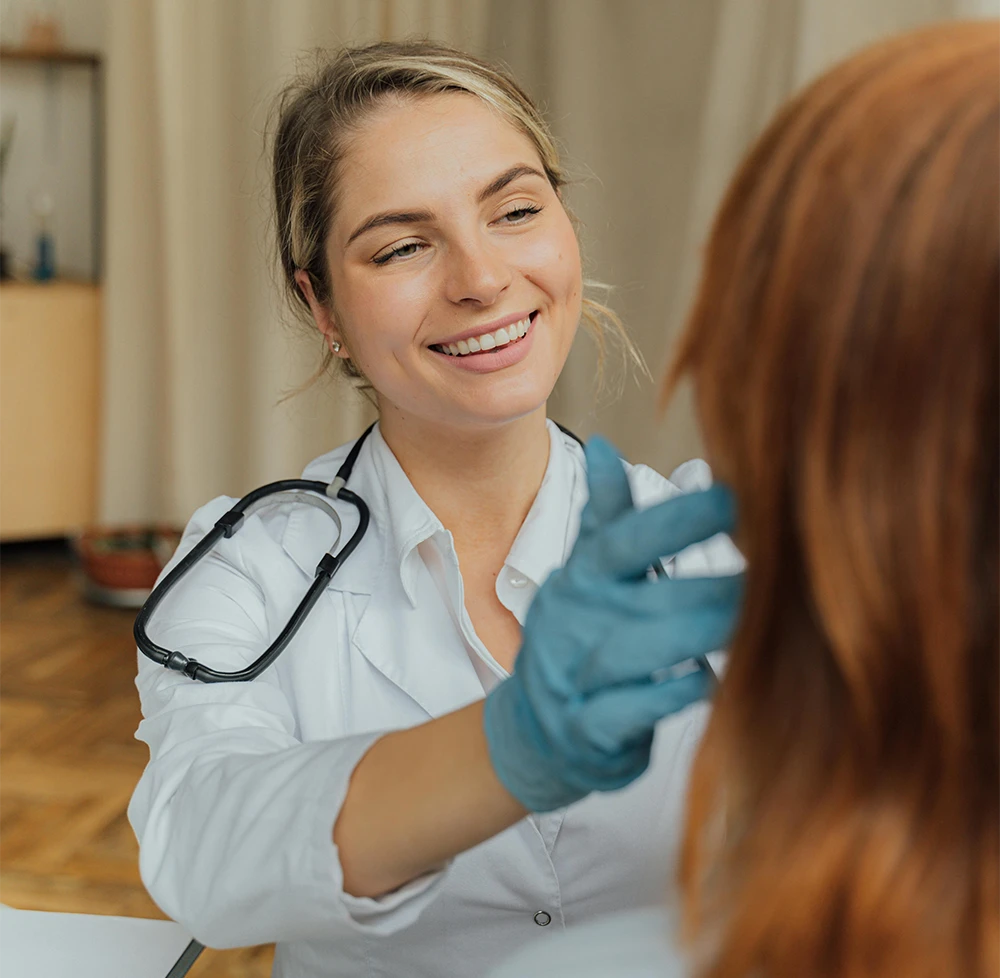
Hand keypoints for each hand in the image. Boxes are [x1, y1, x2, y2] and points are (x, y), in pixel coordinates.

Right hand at [482, 436, 742, 811]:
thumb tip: (604, 446)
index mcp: (580, 580)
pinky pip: (631, 711)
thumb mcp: (584, 576)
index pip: (623, 540)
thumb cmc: (579, 641)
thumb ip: (604, 517)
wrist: (538, 732)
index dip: (676, 519)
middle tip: (775, 574)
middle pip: (644, 596)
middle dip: (712, 586)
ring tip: (753, 624)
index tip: (735, 498)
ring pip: (638, 652)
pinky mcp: (586, 730)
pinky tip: (712, 680)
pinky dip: (671, 695)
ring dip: (698, 635)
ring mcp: (574, 678)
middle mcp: (573, 624)